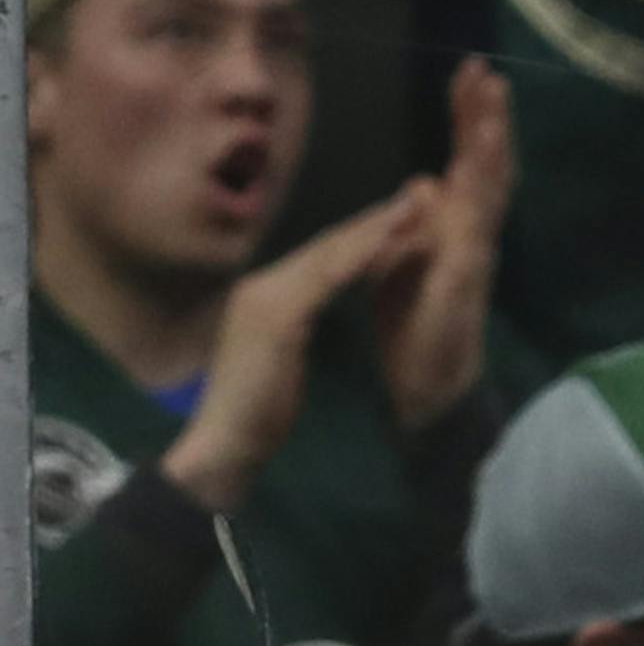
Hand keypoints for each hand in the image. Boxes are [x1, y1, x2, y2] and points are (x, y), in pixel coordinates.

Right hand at [161, 189, 435, 514]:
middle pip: (328, 246)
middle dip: (374, 221)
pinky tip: (391, 241)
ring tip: (416, 206)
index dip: (361, 239)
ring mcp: (267, 297)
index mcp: (265, 299)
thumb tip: (309, 328)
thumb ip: (292, 338)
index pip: (320, 260)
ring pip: (331, 253)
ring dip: (376, 229)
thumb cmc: (253, 420)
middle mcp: (263, 287)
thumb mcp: (279, 366)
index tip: (400, 221)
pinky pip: (327, 278)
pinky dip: (361, 257)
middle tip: (419, 196)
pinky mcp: (277, 316)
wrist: (222, 450)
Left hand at [370, 57, 515, 432]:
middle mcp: (472, 232)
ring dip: (493, 137)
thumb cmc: (413, 330)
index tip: (465, 76)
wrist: (425, 388)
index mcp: (453, 226)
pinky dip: (486, 182)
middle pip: (484, 161)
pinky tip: (486, 151)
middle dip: (484, 115)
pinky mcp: (471, 270)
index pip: (464, 161)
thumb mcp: (403, 261)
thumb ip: (413, 223)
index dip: (465, 119)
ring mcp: (477, 249)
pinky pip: (483, 217)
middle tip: (484, 67)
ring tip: (495, 92)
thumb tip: (424, 184)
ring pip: (492, 182)